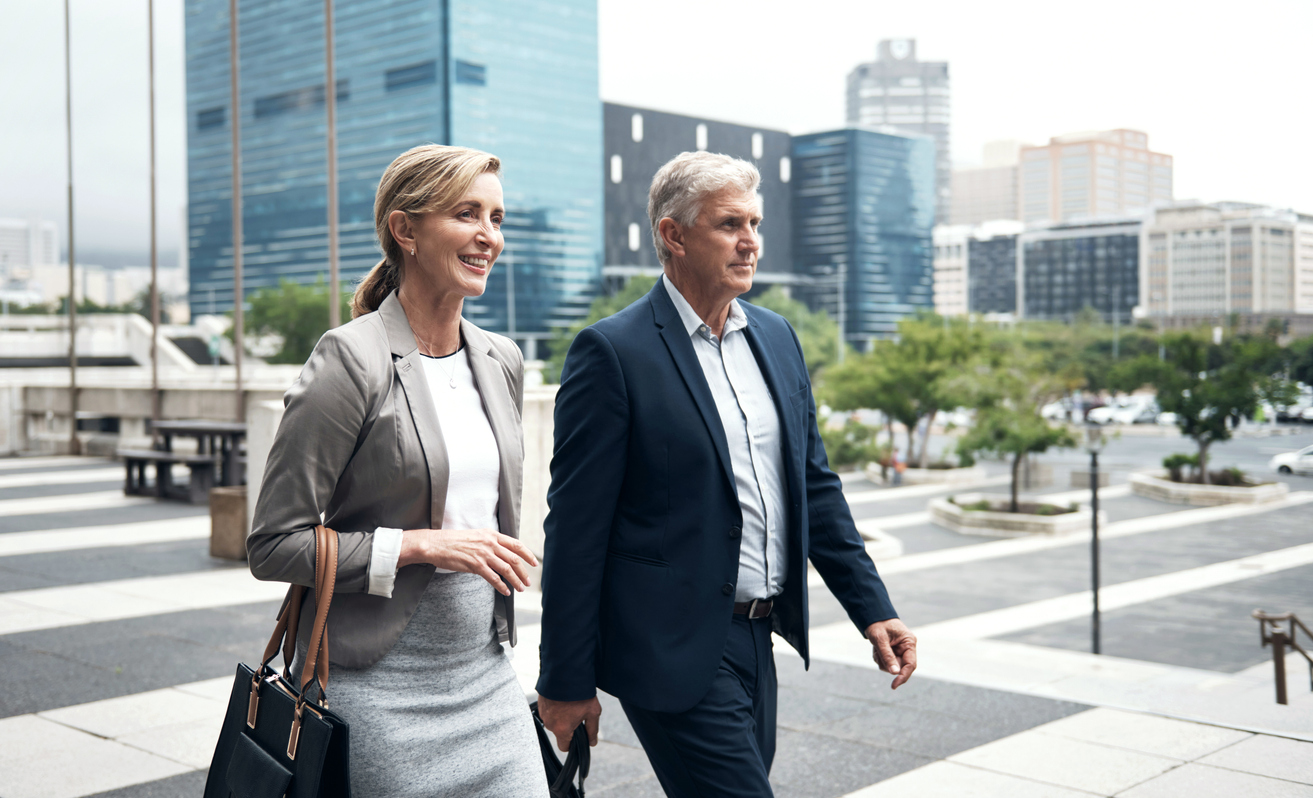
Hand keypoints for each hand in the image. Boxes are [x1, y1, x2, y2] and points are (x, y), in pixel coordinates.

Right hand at [398, 528, 538, 595]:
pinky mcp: (475, 565)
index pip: (516, 544)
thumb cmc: (454, 541)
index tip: (534, 563)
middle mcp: (490, 543)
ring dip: (516, 580)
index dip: (528, 554)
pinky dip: (502, 586)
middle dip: (524, 572)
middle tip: (528, 581)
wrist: (436, 544)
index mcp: (492, 534)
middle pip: (514, 558)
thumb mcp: (476, 536)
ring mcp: (483, 554)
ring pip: (506, 569)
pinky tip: (506, 591)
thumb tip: (502, 554)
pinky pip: (493, 578)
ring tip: (520, 588)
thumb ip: (490, 543)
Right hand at [537, 695, 601, 751]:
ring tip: (570, 703)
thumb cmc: (580, 693)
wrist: (565, 672)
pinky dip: (555, 707)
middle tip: (577, 712)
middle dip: (568, 725)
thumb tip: (592, 742)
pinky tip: (563, 698)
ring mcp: (543, 713)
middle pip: (559, 732)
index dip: (572, 744)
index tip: (578, 735)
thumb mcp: (592, 712)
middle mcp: (550, 724)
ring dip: (561, 716)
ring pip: (553, 720)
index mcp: (562, 730)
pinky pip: (548, 711)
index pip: (564, 747)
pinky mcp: (540, 703)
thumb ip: (592, 729)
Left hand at [864, 618, 916, 689]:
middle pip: (900, 667)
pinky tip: (876, 648)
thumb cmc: (877, 625)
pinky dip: (880, 658)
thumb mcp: (880, 640)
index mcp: (909, 642)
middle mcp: (907, 647)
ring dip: (882, 661)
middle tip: (878, 654)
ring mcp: (901, 650)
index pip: (910, 665)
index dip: (903, 676)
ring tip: (876, 648)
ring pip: (892, 666)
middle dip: (887, 664)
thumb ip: (888, 656)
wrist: (872, 616)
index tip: (894, 685)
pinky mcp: (894, 652)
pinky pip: (887, 663)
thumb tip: (895, 673)